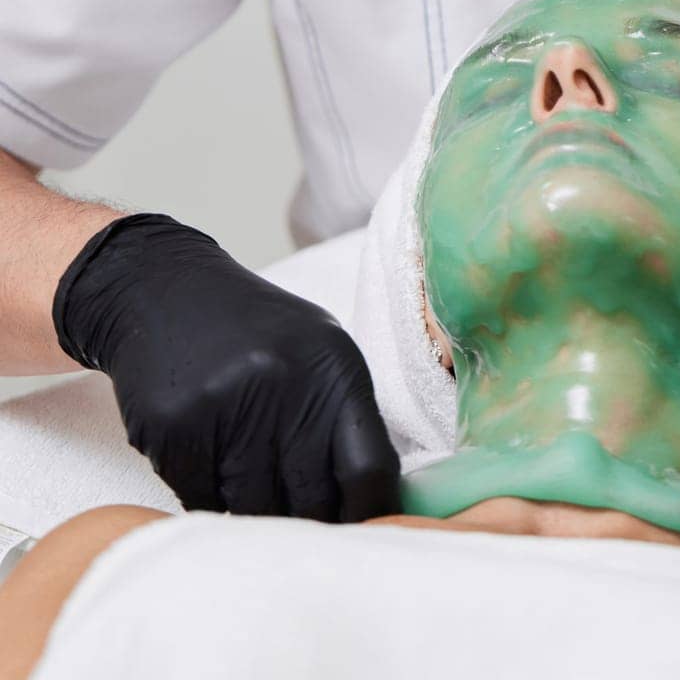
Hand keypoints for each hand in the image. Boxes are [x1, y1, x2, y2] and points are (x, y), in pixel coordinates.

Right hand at [53, 213, 399, 521]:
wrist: (161, 290)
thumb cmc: (251, 330)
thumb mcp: (315, 351)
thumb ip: (344, 418)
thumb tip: (372, 506)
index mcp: (332, 365)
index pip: (369, 468)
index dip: (371, 515)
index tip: (364, 535)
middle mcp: (283, 383)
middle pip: (312, 500)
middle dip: (308, 520)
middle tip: (297, 512)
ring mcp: (225, 406)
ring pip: (255, 510)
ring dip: (254, 510)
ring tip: (245, 471)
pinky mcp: (174, 427)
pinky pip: (202, 501)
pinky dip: (208, 495)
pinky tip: (206, 458)